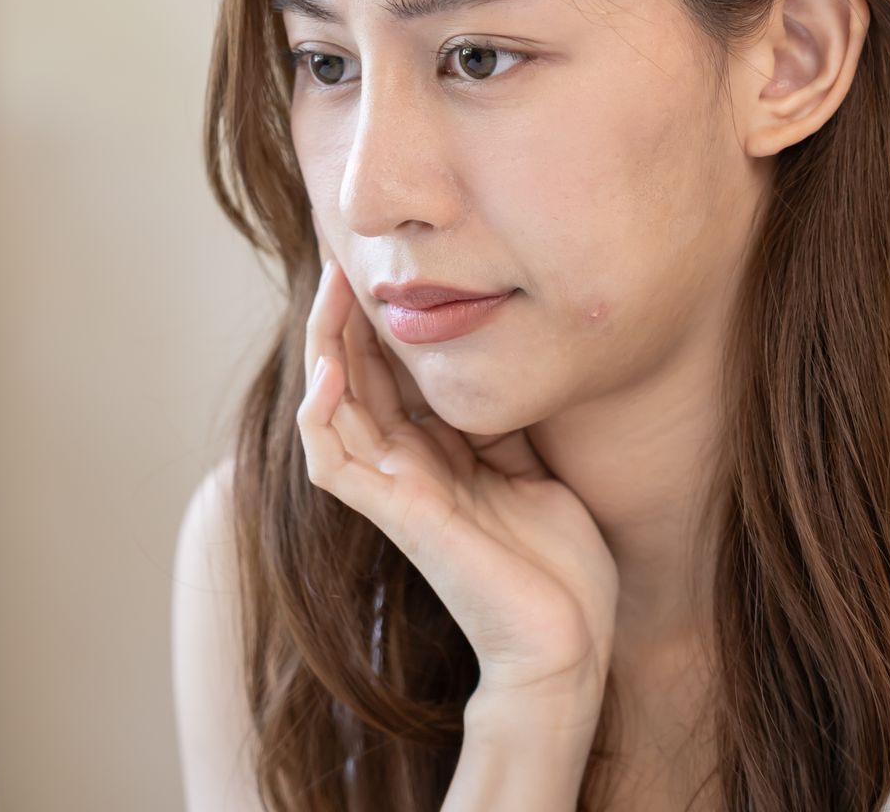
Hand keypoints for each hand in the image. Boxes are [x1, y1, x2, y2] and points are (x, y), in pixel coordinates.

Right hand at [297, 226, 619, 703]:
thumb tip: (500, 356)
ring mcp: (393, 490)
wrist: (568, 640)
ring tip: (333, 286)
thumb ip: (502, 419)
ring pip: (331, 405)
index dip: (378, 317)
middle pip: (351, 374)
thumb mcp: (534, 465)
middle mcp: (403, 466)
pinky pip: (331, 460)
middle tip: (345, 249)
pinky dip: (321, 413)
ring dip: (326, 343)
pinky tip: (330, 368)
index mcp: (434, 452)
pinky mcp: (395, 515)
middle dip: (345, 312)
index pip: (387, 370)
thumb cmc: (557, 566)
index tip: (385, 259)